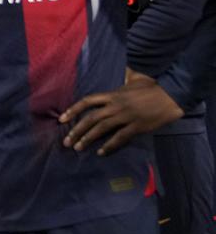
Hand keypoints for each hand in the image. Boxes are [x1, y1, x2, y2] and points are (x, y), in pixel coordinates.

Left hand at [59, 77, 183, 155]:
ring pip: (102, 128)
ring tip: (78, 148)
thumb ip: (121, 84)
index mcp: (112, 95)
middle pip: (91, 118)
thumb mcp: (133, 81)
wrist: (171, 96)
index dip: (73, 110)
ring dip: (88, 139)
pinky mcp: (137, 126)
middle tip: (66, 142)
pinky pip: (120, 138)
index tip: (61, 119)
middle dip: (76, 130)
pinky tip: (100, 152)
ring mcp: (126, 116)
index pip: (87, 102)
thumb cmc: (151, 88)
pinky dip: (109, 146)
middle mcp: (116, 105)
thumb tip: (117, 80)